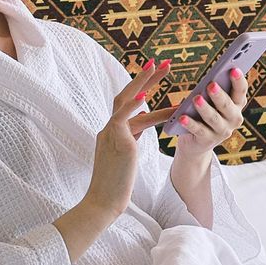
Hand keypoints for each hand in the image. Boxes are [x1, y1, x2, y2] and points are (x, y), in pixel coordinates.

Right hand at [57, 61, 176, 257]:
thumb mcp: (125, 157)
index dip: (140, 88)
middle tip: (162, 62)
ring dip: (144, 82)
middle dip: (145, 78)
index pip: (127, 103)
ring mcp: (111, 133)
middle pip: (126, 95)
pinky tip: (145, 95)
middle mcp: (110, 128)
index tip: (154, 74)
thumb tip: (139, 131)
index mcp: (112, 131)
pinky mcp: (116, 142)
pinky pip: (123, 118)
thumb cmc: (116, 185)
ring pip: (126, 101)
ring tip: (161, 68)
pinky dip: (133, 105)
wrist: (103, 202)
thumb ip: (130, 141)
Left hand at [172, 66, 249, 162]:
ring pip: (214, 118)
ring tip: (196, 99)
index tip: (234, 69)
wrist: (197, 142)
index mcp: (237, 105)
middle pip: (227, 106)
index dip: (238, 80)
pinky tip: (182, 117)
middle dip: (219, 95)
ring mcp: (222, 131)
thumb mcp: (211, 100)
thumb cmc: (204, 112)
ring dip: (205, 108)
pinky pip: (198, 131)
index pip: (241, 91)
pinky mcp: (208, 141)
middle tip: (211, 85)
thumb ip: (214, 89)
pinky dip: (190, 124)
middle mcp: (234, 119)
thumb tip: (210, 80)